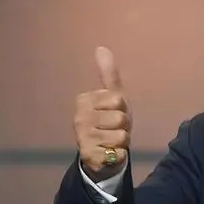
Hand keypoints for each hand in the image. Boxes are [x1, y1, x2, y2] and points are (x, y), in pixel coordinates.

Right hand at [74, 46, 131, 179]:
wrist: (102, 154)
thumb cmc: (109, 121)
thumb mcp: (114, 97)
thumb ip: (108, 74)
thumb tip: (101, 48)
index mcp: (84, 100)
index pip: (118, 99)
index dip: (122, 108)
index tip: (114, 113)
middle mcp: (79, 118)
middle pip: (121, 117)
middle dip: (123, 126)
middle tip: (114, 129)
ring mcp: (82, 137)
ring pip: (120, 135)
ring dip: (122, 140)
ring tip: (112, 140)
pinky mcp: (88, 155)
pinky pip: (117, 152)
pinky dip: (119, 153)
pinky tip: (109, 152)